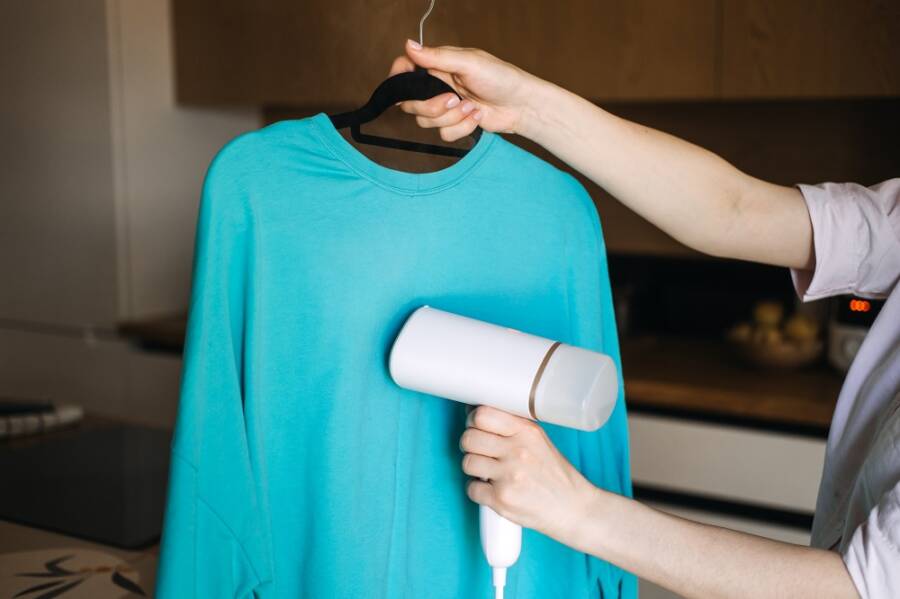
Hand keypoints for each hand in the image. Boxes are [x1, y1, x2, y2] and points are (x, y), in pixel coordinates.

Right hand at [389, 40, 545, 140]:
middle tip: (453, 99)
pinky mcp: (454, 123)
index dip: (398, 77)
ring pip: (426, 121)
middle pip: (411, 103)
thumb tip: (409, 45)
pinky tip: (476, 117)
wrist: (521, 105)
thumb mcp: (468, 62)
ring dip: (452, 117)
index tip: (403, 82)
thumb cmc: (500, 78)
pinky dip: (462, 128)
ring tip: (472, 107)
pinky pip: (443, 133)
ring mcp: (445, 106)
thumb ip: (437, 57)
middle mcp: (437, 85)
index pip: (405, 68)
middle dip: (431, 106)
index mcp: (438, 65)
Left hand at [460, 406, 598, 540]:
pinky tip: (493, 490)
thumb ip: (512, 428)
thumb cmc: (556, 476)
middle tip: (480, 451)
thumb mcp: (540, 441)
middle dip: (470, 445)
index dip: (473, 420)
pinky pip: (471, 489)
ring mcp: (509, 477)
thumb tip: (477, 416)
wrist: (574, 509)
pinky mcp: (501, 500)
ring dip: (474, 468)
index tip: (475, 426)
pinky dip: (478, 491)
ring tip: (489, 472)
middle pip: (469, 438)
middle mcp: (517, 452)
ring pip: (467, 463)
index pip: (483, 415)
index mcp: (527, 433)